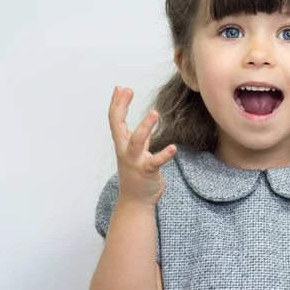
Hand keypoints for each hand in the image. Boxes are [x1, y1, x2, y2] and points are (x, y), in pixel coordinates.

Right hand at [108, 86, 176, 205]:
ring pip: (136, 142)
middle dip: (121, 107)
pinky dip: (164, 154)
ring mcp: (135, 161)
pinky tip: (173, 148)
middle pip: (118, 126)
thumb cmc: (137, 176)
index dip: (117, 104)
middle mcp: (126, 151)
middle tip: (127, 90)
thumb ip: (140, 139)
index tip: (121, 88)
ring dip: (144, 127)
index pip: (116, 121)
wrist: (136, 202)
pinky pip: (155, 162)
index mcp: (123, 145)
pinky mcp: (147, 172)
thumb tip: (146, 124)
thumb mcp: (137, 154)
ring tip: (154, 113)